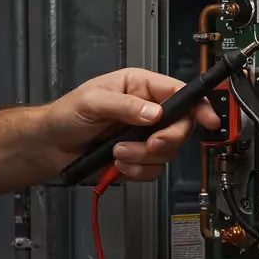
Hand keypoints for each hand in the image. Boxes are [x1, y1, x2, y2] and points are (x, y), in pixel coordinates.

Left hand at [35, 68, 221, 181]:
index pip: (180, 93)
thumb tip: (154, 113)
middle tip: (149, 145)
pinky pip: (153, 170)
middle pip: (181, 127)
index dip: (198, 106)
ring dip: (142, 158)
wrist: (51, 147)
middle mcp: (148, 111)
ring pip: (167, 153)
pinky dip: (136, 171)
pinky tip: (117, 164)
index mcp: (140, 87)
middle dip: (165, 140)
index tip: (207, 120)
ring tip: (117, 153)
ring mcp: (144, 136)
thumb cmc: (66, 115)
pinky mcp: (138, 158)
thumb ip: (125, 106)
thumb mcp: (92, 102)